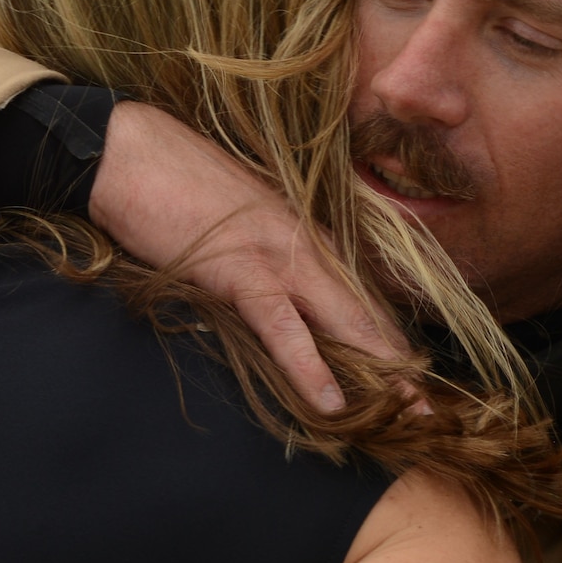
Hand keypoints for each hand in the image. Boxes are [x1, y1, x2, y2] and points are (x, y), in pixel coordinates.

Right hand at [89, 101, 407, 410]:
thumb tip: (276, 289)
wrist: (130, 151)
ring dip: (378, 372)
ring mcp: (276, 255)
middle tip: (431, 408)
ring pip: (341, 322)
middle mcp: (304, 244)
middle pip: (365, 312)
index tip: (411, 376)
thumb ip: (267, 249)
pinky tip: (331, 402)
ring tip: (407, 412)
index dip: (386, 339)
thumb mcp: (236, 217)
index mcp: (304, 233)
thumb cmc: (173, 183)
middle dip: (400, 363)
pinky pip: (283, 328)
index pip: (357, 294)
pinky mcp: (240, 270)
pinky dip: (309, 367)